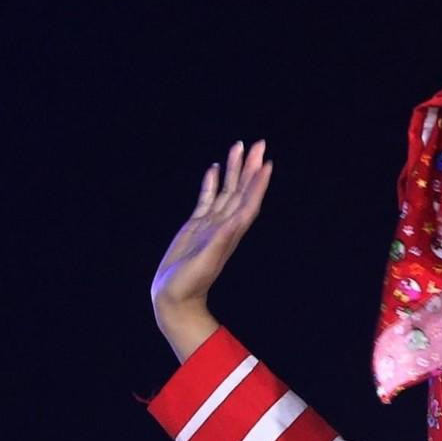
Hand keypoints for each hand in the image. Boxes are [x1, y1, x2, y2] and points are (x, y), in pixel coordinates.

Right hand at [151, 140, 270, 359]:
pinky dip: (211, 183)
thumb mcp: (205, 262)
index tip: (267, 164)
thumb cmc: (189, 284)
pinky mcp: (195, 226)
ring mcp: (211, 224)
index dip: (258, 184)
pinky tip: (215, 169)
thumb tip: (235, 222)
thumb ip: (219, 242)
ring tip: (239, 147)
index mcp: (230, 233)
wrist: (174, 297)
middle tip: (259, 144)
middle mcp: (225, 225)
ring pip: (226, 190)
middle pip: (241, 190)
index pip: (248, 202)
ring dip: (234, 169)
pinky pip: (206, 198)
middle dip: (250, 167)